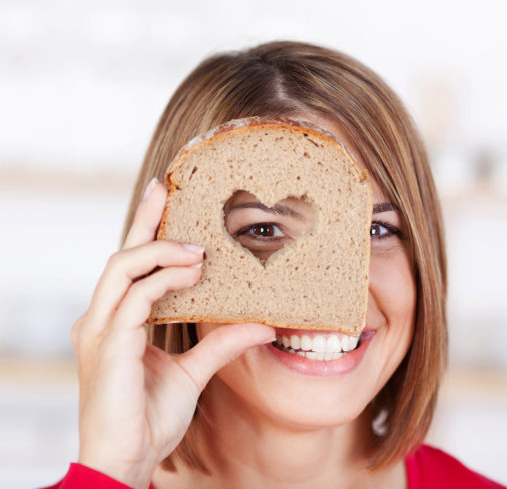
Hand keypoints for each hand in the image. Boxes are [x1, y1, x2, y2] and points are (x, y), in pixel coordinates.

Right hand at [71, 179, 274, 488]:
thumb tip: (262, 324)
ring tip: (198, 248)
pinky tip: (193, 272)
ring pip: (123, 268)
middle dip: (145, 220)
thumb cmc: (149, 417)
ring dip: (161, 251)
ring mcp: (99, 330)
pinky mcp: (108, 344)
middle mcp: (100, 318)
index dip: (145, 230)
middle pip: (122, 255)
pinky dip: (164, 280)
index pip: (131, 266)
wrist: (126, 461)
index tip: (164, 197)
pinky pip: (136, 298)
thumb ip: (222, 344)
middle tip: (167, 190)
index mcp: (115, 321)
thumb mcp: (193, 372)